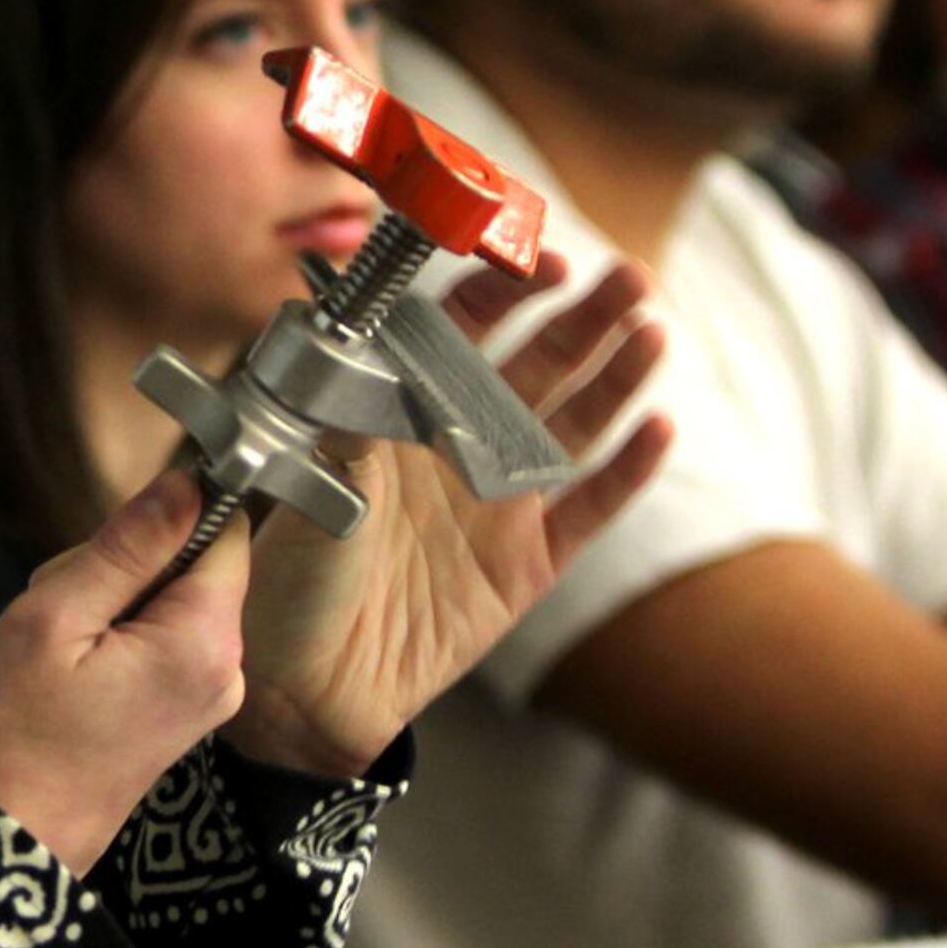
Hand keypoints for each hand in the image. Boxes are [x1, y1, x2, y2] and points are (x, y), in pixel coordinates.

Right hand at [0, 466, 254, 873]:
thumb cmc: (9, 734)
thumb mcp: (54, 616)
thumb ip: (127, 546)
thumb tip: (187, 484)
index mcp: (204, 643)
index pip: (225, 531)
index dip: (169, 515)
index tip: (109, 541)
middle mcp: (223, 675)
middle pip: (192, 568)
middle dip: (124, 569)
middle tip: (63, 613)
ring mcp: (202, 703)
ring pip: (167, 605)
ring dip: (108, 607)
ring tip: (58, 655)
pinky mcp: (176, 721)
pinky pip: (155, 645)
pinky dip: (109, 644)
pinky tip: (67, 677)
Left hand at [225, 253, 672, 779]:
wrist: (309, 687)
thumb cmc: (288, 577)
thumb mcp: (309, 489)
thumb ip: (345, 426)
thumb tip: (356, 356)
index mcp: (402, 412)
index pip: (465, 329)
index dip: (507, 289)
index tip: (544, 260)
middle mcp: (458, 445)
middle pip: (537, 362)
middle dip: (584, 314)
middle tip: (627, 276)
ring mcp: (500, 502)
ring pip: (574, 421)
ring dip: (617, 373)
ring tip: (651, 327)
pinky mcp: (528, 563)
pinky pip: (589, 509)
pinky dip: (626, 470)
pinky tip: (658, 426)